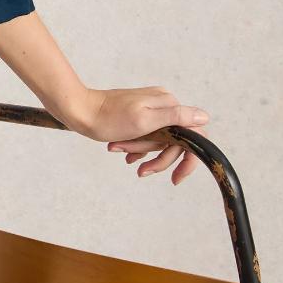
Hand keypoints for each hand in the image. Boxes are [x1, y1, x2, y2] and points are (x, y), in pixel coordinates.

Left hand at [64, 86, 209, 184]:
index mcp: (169, 104)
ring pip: (159, 141)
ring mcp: (151, 110)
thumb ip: (176, 117)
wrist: (78, 111)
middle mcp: (164, 105)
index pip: (193, 136)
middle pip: (175, 142)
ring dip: (142, 151)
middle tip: (141, 171)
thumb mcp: (144, 120)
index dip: (188, 159)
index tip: (176, 178)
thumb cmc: (108, 118)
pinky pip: (146, 137)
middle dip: (157, 157)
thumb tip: (204, 117)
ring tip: (121, 152)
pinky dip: (135, 147)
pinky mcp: (138, 116)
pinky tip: (120, 150)